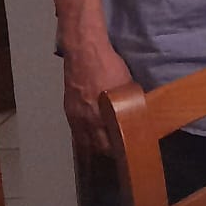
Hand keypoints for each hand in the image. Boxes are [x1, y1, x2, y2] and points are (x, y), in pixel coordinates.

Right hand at [63, 41, 131, 155]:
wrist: (84, 53)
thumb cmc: (109, 67)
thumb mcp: (127, 86)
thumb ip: (128, 103)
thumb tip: (136, 113)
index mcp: (103, 114)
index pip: (109, 143)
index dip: (118, 150)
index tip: (126, 151)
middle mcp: (87, 119)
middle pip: (96, 146)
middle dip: (106, 150)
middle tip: (117, 152)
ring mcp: (75, 115)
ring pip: (84, 141)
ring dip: (93, 146)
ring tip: (104, 147)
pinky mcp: (69, 109)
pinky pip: (76, 130)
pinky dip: (83, 136)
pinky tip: (90, 136)